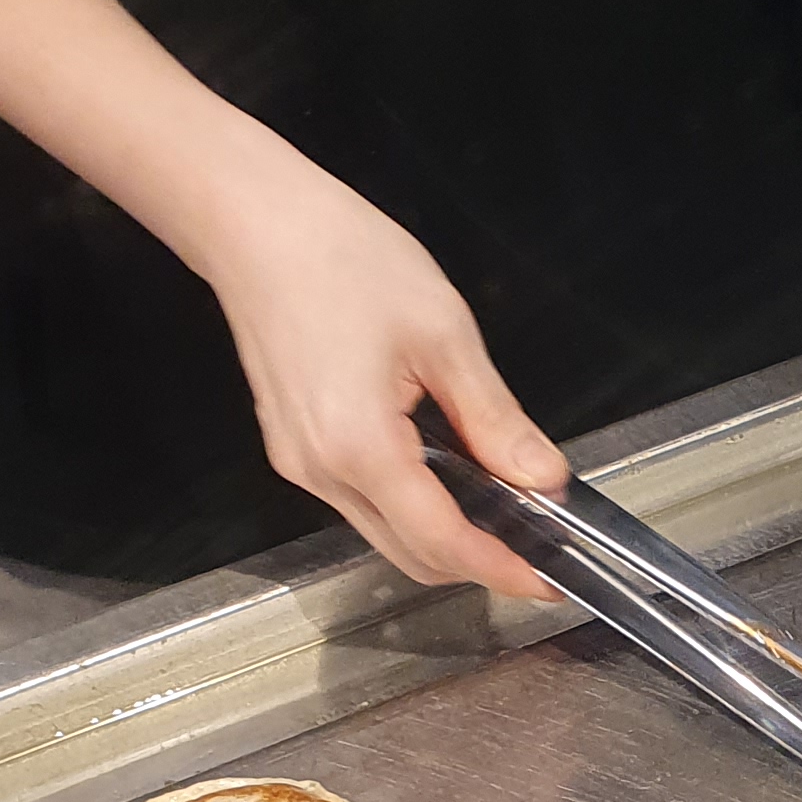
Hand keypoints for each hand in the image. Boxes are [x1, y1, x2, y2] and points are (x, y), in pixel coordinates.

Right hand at [188, 150, 568, 601]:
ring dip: (444, 534)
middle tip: (535, 549)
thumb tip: (542, 478)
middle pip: (413, 556)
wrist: (254, 223)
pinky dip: (411, 505)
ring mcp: (301, 464)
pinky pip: (362, 502)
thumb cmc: (338, 256)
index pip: (445, 542)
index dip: (503, 568)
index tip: (547, 578)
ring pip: (387, 535)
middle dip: (477, 562)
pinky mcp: (295, 449)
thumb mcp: (444, 335)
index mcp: (359, 446)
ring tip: (500, 507)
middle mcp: (321, 471)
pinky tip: (446, 472)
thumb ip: (496, 421)